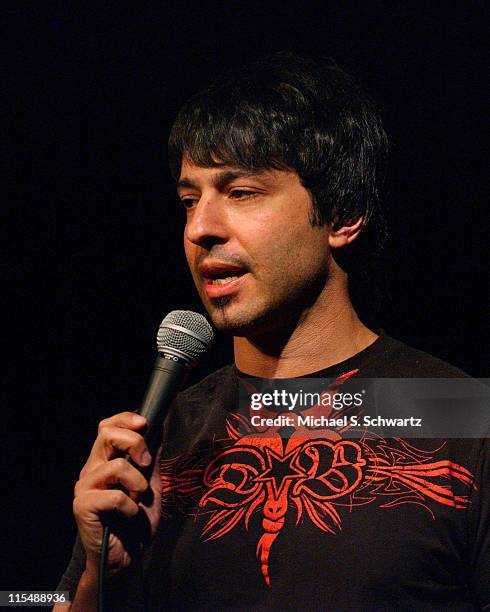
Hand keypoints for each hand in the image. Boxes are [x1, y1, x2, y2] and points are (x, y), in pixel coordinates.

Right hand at [73, 412, 161, 576]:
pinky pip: (115, 496)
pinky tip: (129, 517)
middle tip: (146, 463)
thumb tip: (158, 426)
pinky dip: (131, 507)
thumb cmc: (137, 521)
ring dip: (138, 484)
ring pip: (117, 466)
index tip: (145, 423)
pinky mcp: (83, 506)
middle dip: (135, 443)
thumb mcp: (151, 482)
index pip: (106, 426)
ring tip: (137, 500)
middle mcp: (91, 470)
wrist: (127, 557)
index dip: (125, 419)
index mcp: (104, 461)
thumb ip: (152, 456)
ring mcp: (85, 487)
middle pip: (106, 434)